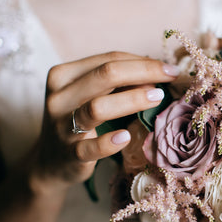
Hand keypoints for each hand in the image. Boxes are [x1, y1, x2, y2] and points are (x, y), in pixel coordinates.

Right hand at [31, 52, 178, 189]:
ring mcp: (61, 126)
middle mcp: (58, 97)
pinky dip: (110, 142)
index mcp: (63, 75)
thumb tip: (158, 73)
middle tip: (170, 77)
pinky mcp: (69, 154)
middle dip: (143, 72)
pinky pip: (91, 147)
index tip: (169, 68)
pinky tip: (127, 137)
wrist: (51, 162)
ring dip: (132, 100)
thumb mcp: (90, 95)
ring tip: (157, 98)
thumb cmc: (79, 121)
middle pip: (105, 74)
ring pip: (98, 107)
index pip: (108, 59)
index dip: (142, 61)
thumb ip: (116, 83)